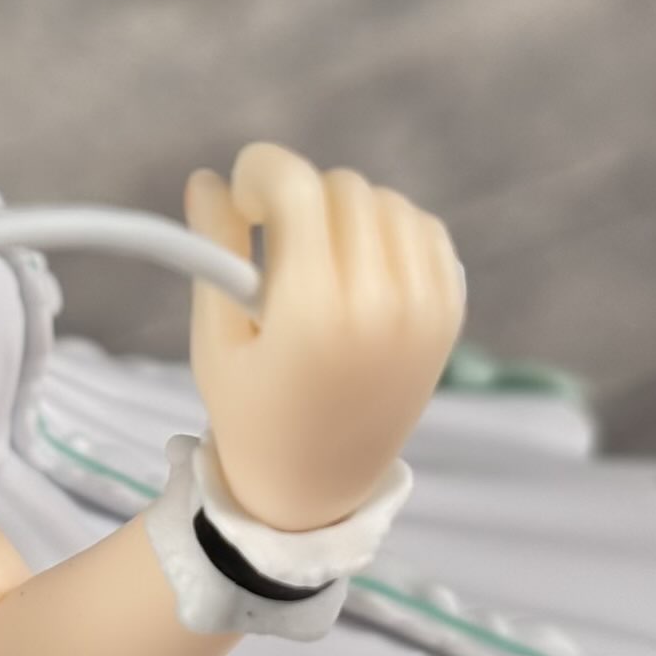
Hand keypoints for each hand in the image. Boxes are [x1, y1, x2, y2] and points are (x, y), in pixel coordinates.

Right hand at [185, 143, 464, 530]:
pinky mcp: (448, 315)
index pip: (297, 187)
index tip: (241, 195)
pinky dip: (391, 229)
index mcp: (312, 312)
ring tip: (314, 252)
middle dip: (298, 196)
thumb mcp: (215, 336)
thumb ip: (214, 250)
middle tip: (270, 234)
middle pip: (342, 188)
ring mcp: (424, 310)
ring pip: (387, 202)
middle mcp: (379, 305)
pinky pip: (426, 230)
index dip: (260, 171)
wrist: (316, 483)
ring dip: (345, 210)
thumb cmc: (250, 411)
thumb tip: (207, 179)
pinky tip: (358, 260)